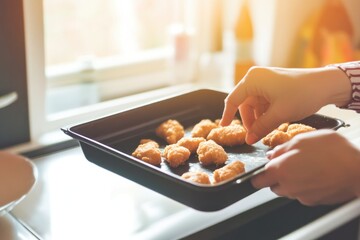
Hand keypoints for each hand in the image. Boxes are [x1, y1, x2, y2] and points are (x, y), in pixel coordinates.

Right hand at [220, 66, 350, 143]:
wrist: (326, 85)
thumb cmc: (302, 95)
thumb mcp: (279, 114)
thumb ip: (261, 127)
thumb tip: (248, 140)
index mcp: (253, 80)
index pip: (233, 100)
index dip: (227, 115)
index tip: (223, 128)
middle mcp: (256, 78)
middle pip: (243, 103)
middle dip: (248, 120)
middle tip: (253, 136)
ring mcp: (264, 81)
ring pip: (253, 104)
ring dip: (257, 118)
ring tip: (265, 130)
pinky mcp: (272, 86)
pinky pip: (262, 102)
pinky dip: (264, 113)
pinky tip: (271, 122)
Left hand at [251, 129, 359, 205]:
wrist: (358, 170)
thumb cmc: (333, 152)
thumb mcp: (303, 140)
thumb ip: (282, 148)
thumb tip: (271, 154)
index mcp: (280, 171)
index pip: (257, 180)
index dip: (259, 174)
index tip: (266, 168)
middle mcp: (288, 187)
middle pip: (273, 185)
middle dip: (277, 175)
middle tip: (291, 162)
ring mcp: (301, 196)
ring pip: (287, 190)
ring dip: (291, 180)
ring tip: (307, 166)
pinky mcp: (314, 201)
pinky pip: (302, 194)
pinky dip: (305, 186)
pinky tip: (316, 174)